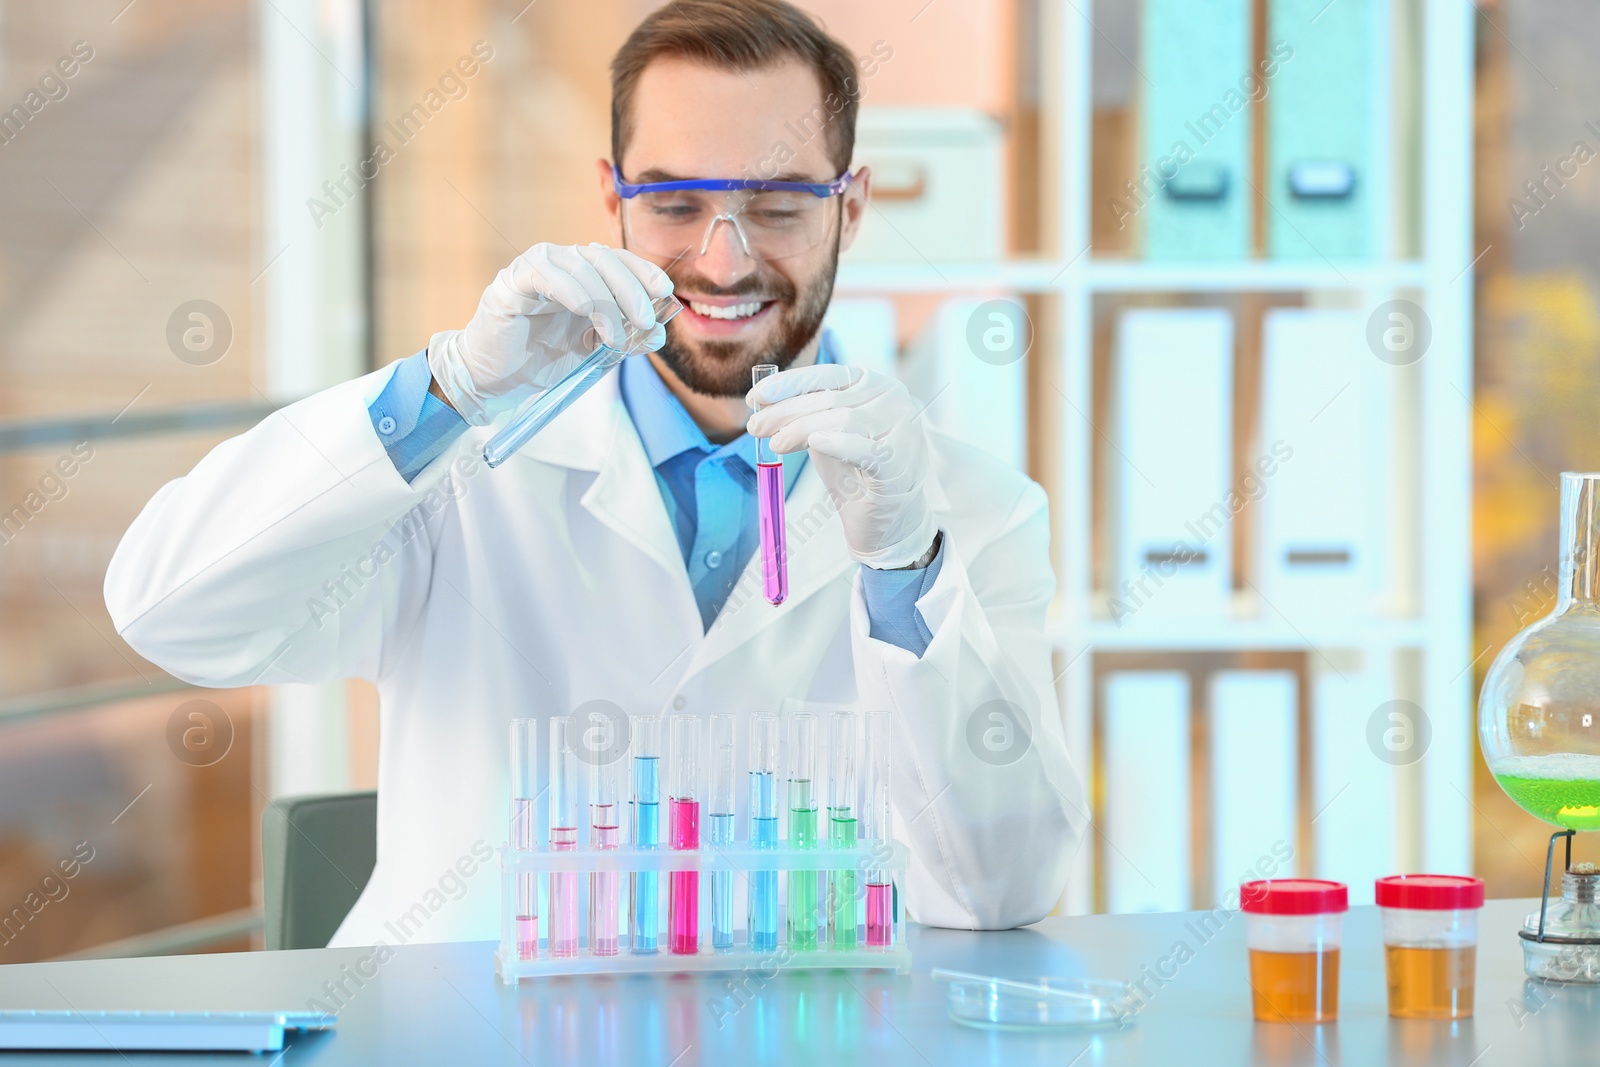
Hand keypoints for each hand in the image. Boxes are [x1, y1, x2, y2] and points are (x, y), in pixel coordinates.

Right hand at [427, 243, 671, 424]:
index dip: (643, 272)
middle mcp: (561, 262)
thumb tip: (657, 332)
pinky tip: (584, 311)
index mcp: (583, 274)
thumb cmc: (544, 359)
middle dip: (630, 290)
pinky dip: (571, 291)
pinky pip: (545, 274)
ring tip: (614, 338)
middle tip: (644, 320)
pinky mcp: (512, 281)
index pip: (619, 261)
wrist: (498, 379)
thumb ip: (626, 338)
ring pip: (580, 268)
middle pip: (604, 260)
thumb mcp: (596, 352)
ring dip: (605, 302)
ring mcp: (536, 268)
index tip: (665, 292)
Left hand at [746, 364, 937, 569]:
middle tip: (755, 427)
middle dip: (787, 412)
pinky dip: (838, 444)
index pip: (829, 375)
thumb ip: (806, 415)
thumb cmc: (857, 473)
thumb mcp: (827, 435)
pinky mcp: (899, 464)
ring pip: (844, 419)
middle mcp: (893, 400)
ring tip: (775, 444)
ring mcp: (902, 430)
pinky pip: (866, 450)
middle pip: (831, 399)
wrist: (888, 521)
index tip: (756, 397)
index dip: (790, 384)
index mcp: (875, 385)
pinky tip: (815, 443)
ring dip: (802, 430)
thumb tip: (763, 403)